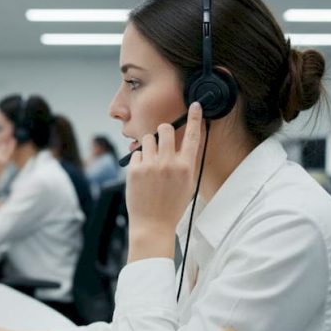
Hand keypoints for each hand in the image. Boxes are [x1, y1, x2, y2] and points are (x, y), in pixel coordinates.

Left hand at [125, 102, 203, 261]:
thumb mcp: (188, 183)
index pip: (193, 135)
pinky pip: (137, 153)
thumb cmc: (172, 205)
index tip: (195, 106)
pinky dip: (139, 160)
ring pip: (148, 138)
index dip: (195, 118)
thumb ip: (188, 161)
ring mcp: (151, 166)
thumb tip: (188, 140)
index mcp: (186, 167)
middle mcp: (169, 163)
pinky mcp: (135, 170)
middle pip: (166, 129)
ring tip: (151, 162)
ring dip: (150, 145)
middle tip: (163, 140)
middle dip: (163, 130)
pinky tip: (142, 174)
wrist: (152, 225)